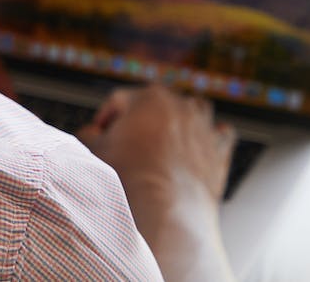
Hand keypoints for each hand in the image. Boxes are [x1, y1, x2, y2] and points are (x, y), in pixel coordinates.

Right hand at [76, 84, 235, 281]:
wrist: (164, 211)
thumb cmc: (127, 178)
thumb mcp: (93, 150)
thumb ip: (88, 134)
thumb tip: (93, 132)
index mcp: (148, 97)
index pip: (120, 100)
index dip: (106, 119)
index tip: (101, 134)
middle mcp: (181, 105)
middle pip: (156, 104)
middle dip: (141, 120)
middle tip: (128, 142)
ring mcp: (205, 126)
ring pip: (195, 110)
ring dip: (180, 121)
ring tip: (164, 141)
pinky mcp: (221, 151)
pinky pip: (221, 134)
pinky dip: (210, 138)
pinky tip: (197, 148)